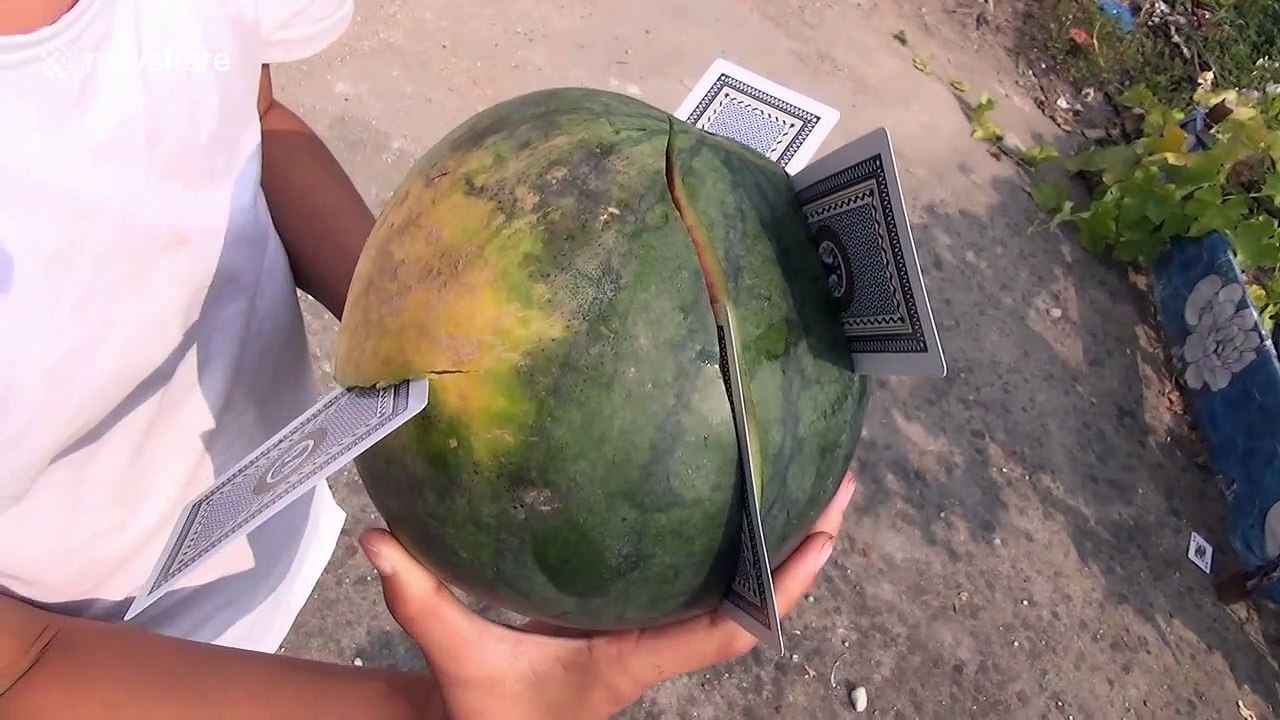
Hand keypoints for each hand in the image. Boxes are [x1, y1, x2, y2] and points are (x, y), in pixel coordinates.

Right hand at [358, 470, 856, 719]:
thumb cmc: (488, 710)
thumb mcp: (458, 656)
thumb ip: (421, 600)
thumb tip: (379, 538)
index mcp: (635, 659)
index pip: (726, 628)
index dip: (779, 586)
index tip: (822, 537)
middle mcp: (661, 646)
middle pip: (757, 604)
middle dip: (807, 550)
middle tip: (846, 486)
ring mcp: (656, 635)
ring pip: (739, 594)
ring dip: (783, 547)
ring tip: (822, 481)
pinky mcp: (642, 621)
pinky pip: (708, 586)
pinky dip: (739, 549)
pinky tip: (744, 504)